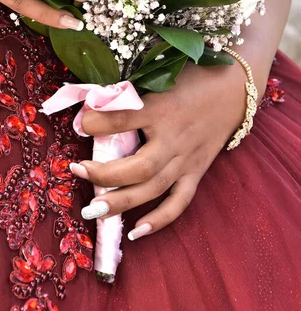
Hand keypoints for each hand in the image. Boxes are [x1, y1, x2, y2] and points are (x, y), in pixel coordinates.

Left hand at [71, 62, 253, 238]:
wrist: (234, 89)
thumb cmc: (192, 79)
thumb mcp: (160, 78)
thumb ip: (130, 93)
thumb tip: (93, 105)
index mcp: (162, 109)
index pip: (125, 118)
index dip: (98, 122)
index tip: (80, 123)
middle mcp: (174, 139)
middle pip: (139, 167)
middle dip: (105, 174)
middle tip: (77, 171)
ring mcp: (187, 160)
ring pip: (153, 188)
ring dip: (121, 202)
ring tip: (92, 210)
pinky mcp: (197, 172)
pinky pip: (179, 202)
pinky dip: (159, 219)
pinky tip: (135, 232)